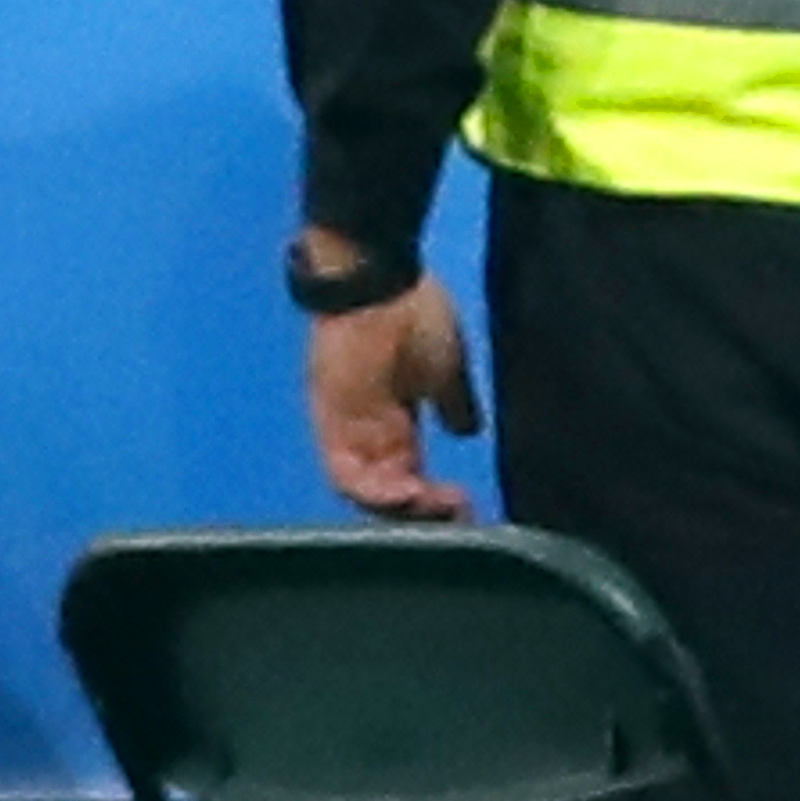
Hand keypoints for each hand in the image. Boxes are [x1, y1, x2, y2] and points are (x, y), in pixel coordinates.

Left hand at [307, 269, 478, 518]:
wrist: (376, 281)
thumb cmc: (412, 313)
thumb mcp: (447, 365)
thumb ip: (455, 402)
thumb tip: (467, 431)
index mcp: (395, 422)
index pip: (410, 476)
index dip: (435, 500)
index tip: (469, 506)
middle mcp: (368, 435)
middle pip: (388, 494)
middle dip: (421, 515)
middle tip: (459, 519)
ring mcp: (347, 431)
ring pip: (366, 493)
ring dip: (400, 510)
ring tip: (438, 512)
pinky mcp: (330, 423)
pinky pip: (345, 475)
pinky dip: (375, 493)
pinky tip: (408, 496)